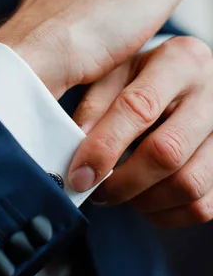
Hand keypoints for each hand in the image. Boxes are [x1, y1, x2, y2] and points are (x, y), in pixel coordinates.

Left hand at [69, 36, 212, 226]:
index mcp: (180, 60)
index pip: (139, 108)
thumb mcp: (118, 72)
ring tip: (119, 194)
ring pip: (189, 184)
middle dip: (123, 182)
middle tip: (97, 191)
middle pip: (167, 152)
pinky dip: (168, 214)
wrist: (191, 81)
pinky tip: (146, 202)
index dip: (104, 147)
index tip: (79, 175)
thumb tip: (74, 144)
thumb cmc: (146, 77)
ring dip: (145, 201)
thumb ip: (96, 104)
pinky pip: (205, 205)